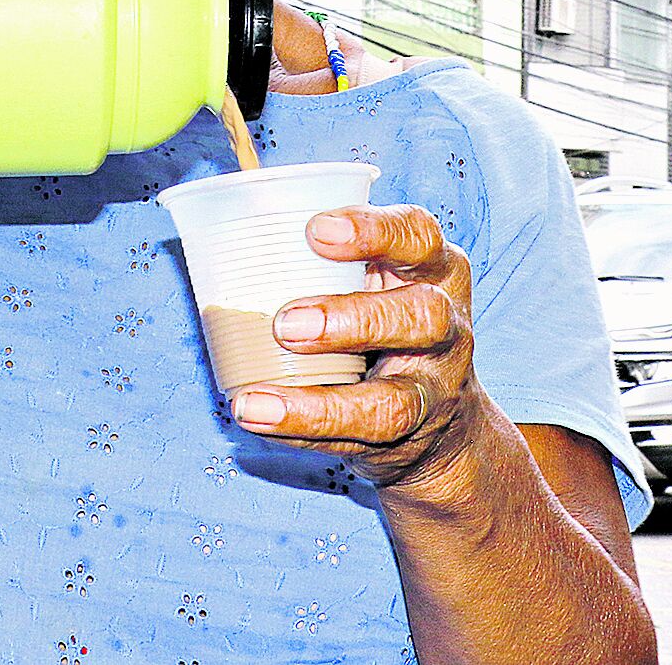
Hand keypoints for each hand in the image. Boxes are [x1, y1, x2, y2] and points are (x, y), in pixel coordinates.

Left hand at [229, 204, 492, 490]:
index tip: (315, 230)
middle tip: (285, 324)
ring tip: (255, 402)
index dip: (373, 230)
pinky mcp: (408, 435)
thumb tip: (225, 240)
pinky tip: (260, 420)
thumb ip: (328, 261)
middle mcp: (446, 325)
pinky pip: (357, 440)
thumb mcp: (377, 277)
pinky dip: (301, 432)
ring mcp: (432, 387)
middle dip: (353, 319)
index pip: (419, 235)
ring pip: (394, 401)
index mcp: (435, 268)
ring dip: (320, 403)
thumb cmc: (384, 318)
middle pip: (422, 317)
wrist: (441, 417)